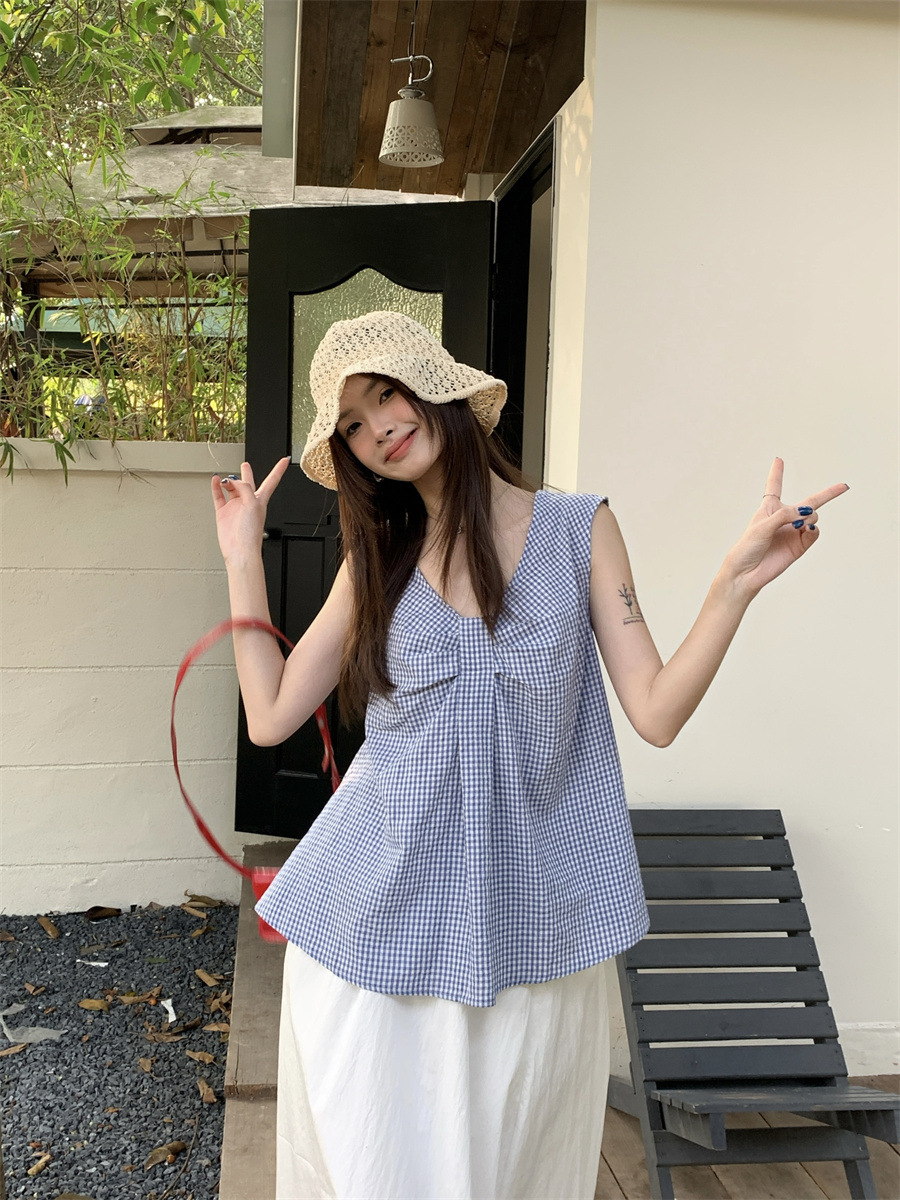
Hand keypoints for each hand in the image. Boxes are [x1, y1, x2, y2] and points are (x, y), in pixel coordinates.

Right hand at [211, 457, 290, 564]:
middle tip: (245, 464)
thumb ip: (244, 488)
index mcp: (261, 500)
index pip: (272, 480)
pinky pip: (219, 496)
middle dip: (247, 474)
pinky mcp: (223, 513)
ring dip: (228, 481)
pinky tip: (215, 480)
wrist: (239, 549)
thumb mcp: (253, 503)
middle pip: (248, 484)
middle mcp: (248, 502)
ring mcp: (235, 507)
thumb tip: (233, 481)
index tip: (285, 460)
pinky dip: (216, 487)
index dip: (278, 469)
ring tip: (225, 478)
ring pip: (231, 488)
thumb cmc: (251, 533)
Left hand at [720, 458, 848, 597]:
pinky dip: (813, 529)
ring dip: (809, 517)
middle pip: (809, 502)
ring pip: (813, 517)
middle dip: (828, 494)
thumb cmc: (747, 547)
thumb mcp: (762, 525)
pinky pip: (814, 533)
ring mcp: (793, 531)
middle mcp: (784, 518)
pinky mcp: (800, 545)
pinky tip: (806, 529)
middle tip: (843, 487)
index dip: (777, 472)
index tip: (779, 459)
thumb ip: (785, 515)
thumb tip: (806, 513)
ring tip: (798, 525)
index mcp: (769, 508)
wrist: (746, 573)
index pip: (774, 486)